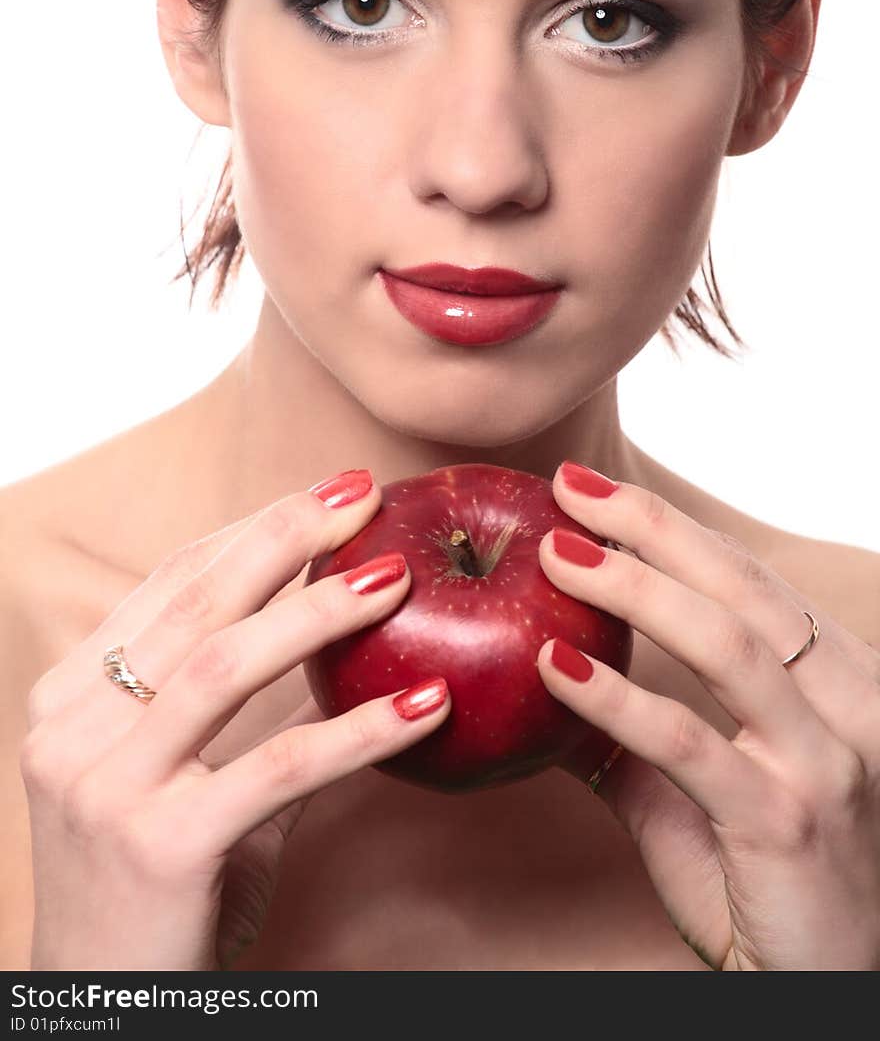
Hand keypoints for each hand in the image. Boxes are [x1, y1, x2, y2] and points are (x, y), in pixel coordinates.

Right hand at [21, 469, 450, 971]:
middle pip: (193, 604)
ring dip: (319, 613)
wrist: (105, 1011)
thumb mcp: (176, 774)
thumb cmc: (154, 884)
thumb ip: (234, 703)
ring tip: (397, 575)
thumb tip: (329, 620)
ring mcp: (105, 786)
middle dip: (284, 536)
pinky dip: (360, 731)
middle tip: (363, 494)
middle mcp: (72, 729)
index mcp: (68, 696)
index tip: (327, 493)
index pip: (168, 584)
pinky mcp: (158, 846)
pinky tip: (426, 706)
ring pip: (225, 668)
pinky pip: (279, 768)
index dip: (251, 529)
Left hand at [535, 460, 879, 970]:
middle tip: (567, 490)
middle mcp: (845, 710)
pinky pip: (691, 744)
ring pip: (729, 646)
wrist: (822, 989)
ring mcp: (823, 764)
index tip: (590, 491)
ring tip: (556, 554)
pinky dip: (616, 698)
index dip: (670, 529)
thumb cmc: (768, 882)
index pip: (748, 582)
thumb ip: (639, 737)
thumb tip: (553, 678)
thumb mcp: (702, 791)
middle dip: (652, 528)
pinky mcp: (785, 822)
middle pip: (743, 590)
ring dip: (635, 589)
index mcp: (836, 686)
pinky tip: (553, 665)